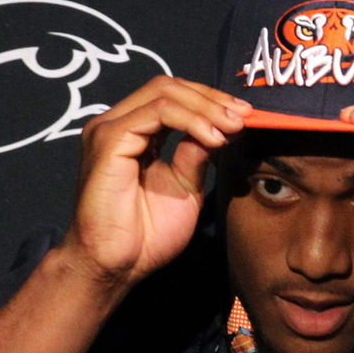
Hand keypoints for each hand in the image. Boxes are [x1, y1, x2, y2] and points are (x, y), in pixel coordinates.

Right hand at [59, 76, 250, 292]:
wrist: (117, 266)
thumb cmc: (145, 235)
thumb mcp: (185, 188)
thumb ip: (196, 154)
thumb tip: (219, 128)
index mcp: (133, 133)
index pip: (172, 96)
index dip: (210, 100)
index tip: (244, 115)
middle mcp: (117, 124)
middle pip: (169, 86)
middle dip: (212, 98)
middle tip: (244, 116)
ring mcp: (109, 129)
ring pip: (164, 93)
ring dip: (206, 107)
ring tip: (232, 128)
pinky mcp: (109, 140)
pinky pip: (157, 113)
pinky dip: (191, 121)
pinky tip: (213, 139)